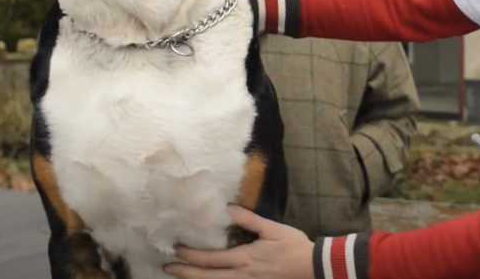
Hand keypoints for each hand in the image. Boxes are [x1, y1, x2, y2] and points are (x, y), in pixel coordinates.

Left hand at [164, 205, 313, 278]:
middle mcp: (241, 275)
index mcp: (245, 258)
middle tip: (167, 268)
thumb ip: (249, 220)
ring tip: (180, 276)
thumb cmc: (293, 246)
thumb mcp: (272, 228)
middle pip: (208, 277)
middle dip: (186, 272)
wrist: (312, 267)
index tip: (176, 250)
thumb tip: (229, 208)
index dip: (191, 256)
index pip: (211, 259)